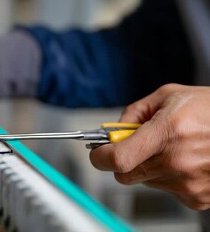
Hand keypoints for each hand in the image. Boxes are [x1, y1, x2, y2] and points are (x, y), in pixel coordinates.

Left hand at [90, 83, 209, 209]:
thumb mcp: (168, 96)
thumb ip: (133, 112)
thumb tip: (113, 131)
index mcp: (169, 132)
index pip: (118, 159)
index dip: (100, 157)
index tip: (98, 152)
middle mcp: (178, 161)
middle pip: (124, 175)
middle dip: (122, 160)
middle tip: (135, 145)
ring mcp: (188, 183)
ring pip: (144, 181)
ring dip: (148, 166)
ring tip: (171, 147)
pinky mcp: (197, 198)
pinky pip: (165, 189)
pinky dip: (167, 176)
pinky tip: (184, 160)